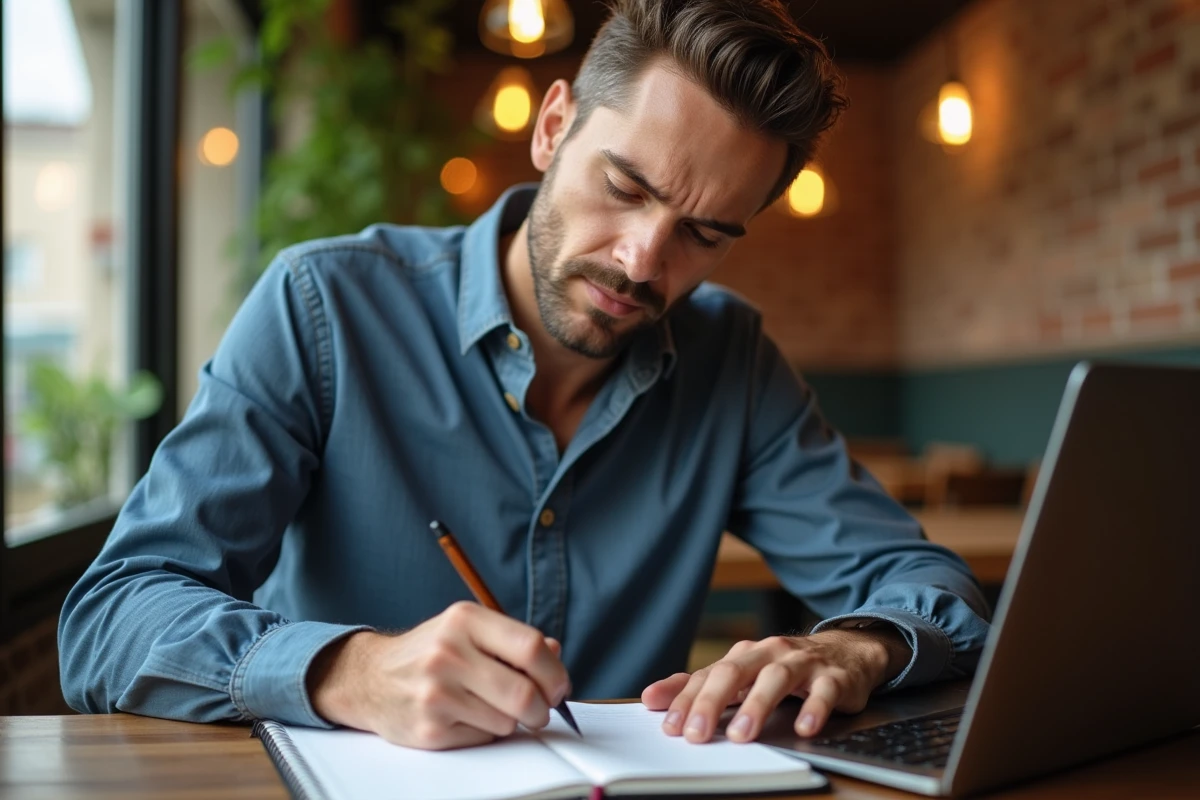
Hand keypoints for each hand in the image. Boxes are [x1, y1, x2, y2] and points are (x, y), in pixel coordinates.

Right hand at [307, 601, 569, 749]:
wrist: (370, 678)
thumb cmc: (429, 652)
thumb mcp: (467, 630)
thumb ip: (512, 641)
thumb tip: (556, 654)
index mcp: (465, 619)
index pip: (531, 647)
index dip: (555, 673)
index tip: (558, 687)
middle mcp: (448, 652)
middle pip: (524, 692)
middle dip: (542, 708)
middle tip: (539, 710)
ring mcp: (436, 693)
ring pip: (507, 721)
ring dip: (510, 721)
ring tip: (490, 707)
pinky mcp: (429, 729)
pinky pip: (483, 739)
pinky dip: (485, 733)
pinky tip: (466, 718)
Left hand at [641, 628, 910, 743]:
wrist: (848, 651)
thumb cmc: (786, 668)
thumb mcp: (743, 675)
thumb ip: (700, 687)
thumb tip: (651, 698)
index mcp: (743, 656)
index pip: (708, 676)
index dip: (687, 700)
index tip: (670, 727)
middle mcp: (769, 653)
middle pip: (735, 672)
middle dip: (712, 702)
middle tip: (696, 734)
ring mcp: (802, 663)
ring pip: (776, 678)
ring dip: (757, 705)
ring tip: (741, 734)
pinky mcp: (835, 677)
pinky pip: (824, 691)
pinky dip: (813, 708)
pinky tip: (803, 728)